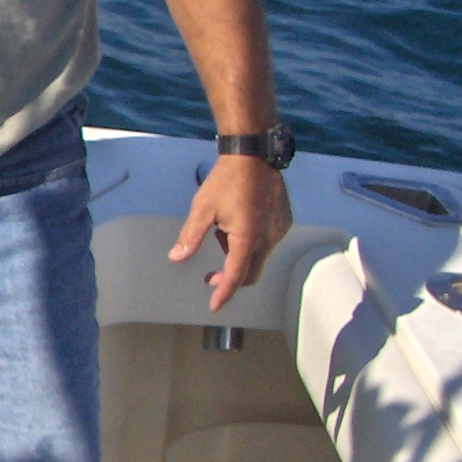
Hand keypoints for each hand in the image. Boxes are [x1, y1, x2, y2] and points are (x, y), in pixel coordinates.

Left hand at [169, 154, 292, 311]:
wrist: (252, 155)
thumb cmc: (225, 180)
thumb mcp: (202, 209)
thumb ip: (190, 237)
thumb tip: (177, 258)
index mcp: (247, 238)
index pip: (236, 276)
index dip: (224, 293)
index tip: (215, 306)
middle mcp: (268, 238)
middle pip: (251, 272)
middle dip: (231, 279)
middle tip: (210, 277)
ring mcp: (279, 230)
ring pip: (259, 257)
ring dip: (240, 256)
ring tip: (222, 232)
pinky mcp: (284, 221)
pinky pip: (267, 243)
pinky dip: (251, 243)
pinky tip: (237, 224)